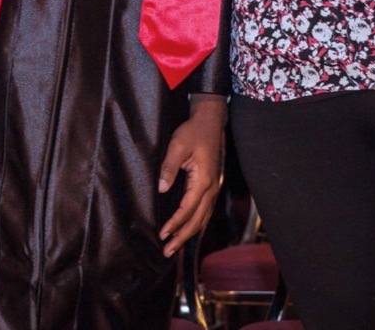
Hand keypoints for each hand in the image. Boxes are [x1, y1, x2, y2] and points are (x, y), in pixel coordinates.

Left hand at [158, 95, 226, 256]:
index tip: (163, 235)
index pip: (187, 209)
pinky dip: (196, 223)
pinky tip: (188, 229)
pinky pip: (204, 211)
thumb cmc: (193, 132)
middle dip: (182, 237)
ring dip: (189, 233)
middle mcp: (211, 188)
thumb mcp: (177, 146)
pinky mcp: (211, 186)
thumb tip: (162, 188)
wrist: (210, 122)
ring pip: (202, 218)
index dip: (175, 224)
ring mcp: (213, 188)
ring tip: (175, 246)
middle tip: (168, 252)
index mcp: (203, 181)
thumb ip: (169, 167)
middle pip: (197, 220)